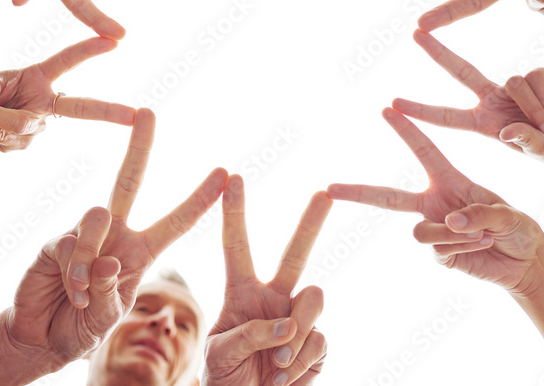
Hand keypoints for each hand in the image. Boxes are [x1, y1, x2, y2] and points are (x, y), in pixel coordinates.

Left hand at [0, 37, 134, 155]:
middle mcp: (45, 100)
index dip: (89, 50)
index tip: (113, 40)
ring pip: (20, 124)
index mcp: (40, 77)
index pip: (68, 61)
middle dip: (109, 111)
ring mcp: (38, 124)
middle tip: (133, 115)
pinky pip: (7, 138)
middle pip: (81, 107)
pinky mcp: (25, 143)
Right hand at [4, 109, 227, 365]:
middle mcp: (115, 235)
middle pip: (128, 182)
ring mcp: (84, 235)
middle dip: (139, 147)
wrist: (41, 338)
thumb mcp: (106, 319)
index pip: (176, 223)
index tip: (224, 173)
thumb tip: (107, 261)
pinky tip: (68, 290)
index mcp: (140, 253)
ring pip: (96, 218)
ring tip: (82, 293)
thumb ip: (108, 293)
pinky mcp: (55, 241)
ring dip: (90, 259)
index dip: (199, 199)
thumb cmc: (83, 328)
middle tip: (148, 113)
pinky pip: (68, 242)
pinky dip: (72, 271)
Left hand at [203, 175, 330, 385]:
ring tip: (276, 364)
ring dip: (296, 332)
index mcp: (241, 293)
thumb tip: (287, 327)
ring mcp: (298, 319)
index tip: (232, 178)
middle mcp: (273, 298)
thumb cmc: (224, 378)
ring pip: (313, 300)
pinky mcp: (318, 342)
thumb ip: (249, 335)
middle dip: (310, 223)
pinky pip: (318, 339)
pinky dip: (300, 362)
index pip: (236, 247)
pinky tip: (285, 376)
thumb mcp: (219, 355)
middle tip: (323, 193)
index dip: (234, 213)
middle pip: (295, 254)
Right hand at [327, 108, 543, 297]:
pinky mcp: (439, 254)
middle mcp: (436, 202)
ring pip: (421, 230)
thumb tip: (450, 221)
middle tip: (329, 189)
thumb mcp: (507, 213)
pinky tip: (482, 246)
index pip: (425, 151)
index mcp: (451, 180)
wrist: (526, 263)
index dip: (408, 130)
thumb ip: (480, 213)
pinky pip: (437, 249)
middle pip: (389, 198)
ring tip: (483, 234)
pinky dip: (462, 247)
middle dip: (358, 192)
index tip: (387, 108)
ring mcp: (435, 229)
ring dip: (453, 232)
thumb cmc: (519, 229)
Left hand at [394, 30, 543, 169]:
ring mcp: (516, 86)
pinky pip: (534, 80)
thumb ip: (526, 145)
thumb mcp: (541, 154)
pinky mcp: (539, 74)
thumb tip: (506, 132)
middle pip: (462, 71)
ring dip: (532, 109)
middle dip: (439, 53)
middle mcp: (496, 100)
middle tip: (415, 33)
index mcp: (486, 123)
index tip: (393, 105)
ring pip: (512, 83)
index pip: (447, 116)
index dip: (421, 111)